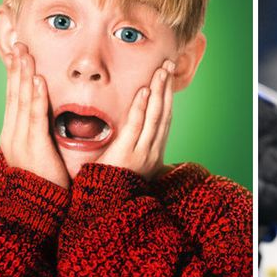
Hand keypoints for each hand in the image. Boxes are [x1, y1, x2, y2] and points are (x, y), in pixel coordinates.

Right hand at [0, 42, 69, 188]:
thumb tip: (48, 115)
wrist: (37, 209)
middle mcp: (12, 133)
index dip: (15, 74)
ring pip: (22, 100)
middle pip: (14, 93)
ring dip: (24, 74)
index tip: (17, 52)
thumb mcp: (39, 151)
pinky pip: (35, 117)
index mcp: (13, 133)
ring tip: (26, 53)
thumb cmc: (45, 181)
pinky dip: (36, 97)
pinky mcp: (33, 147)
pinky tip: (38, 80)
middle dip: (17, 67)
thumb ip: (40, 133)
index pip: (14, 97)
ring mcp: (20, 140)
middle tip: (18, 43)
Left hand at [95, 60, 174, 179]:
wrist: (106, 211)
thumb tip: (129, 135)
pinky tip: (145, 91)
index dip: (167, 97)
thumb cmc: (112, 188)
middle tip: (169, 65)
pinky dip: (142, 107)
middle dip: (167, 88)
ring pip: (155, 116)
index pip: (164, 119)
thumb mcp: (127, 168)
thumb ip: (131, 150)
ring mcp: (143, 152)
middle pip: (164, 113)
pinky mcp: (128, 153)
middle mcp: (153, 151)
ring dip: (159, 91)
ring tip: (162, 70)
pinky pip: (137, 126)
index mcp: (153, 153)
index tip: (167, 78)